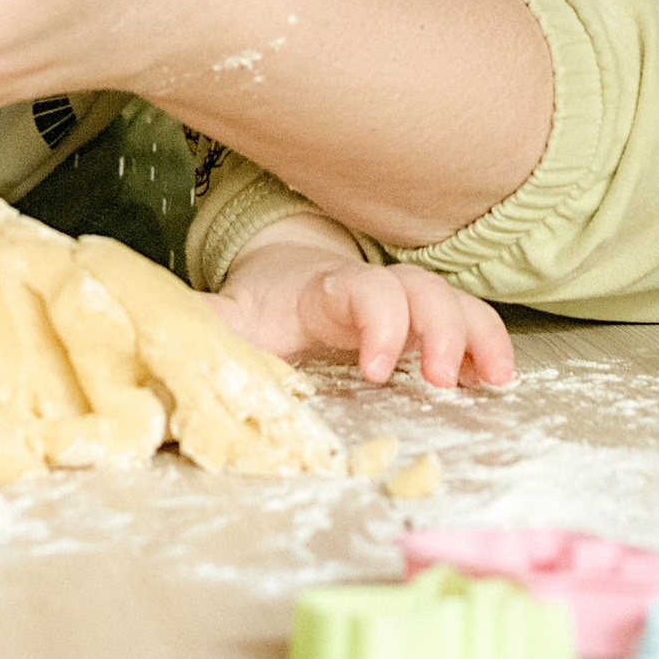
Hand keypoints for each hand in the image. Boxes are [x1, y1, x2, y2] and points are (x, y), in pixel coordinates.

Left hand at [212, 225, 516, 392]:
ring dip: (475, 336)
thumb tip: (158, 337)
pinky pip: (471, 324)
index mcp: (325, 292)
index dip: (377, 321)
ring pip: (454, 301)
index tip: (376, 370)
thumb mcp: (231, 317)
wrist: (289, 276)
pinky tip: (499, 380)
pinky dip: (489, 346)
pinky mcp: (428, 324)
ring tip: (492, 381)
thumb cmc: (265, 306)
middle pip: (420, 289)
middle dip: (438, 328)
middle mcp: (376, 290)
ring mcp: (408, 304)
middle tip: (439, 380)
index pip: (362, 290)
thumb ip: (205, 326)